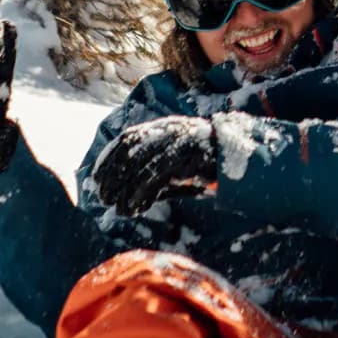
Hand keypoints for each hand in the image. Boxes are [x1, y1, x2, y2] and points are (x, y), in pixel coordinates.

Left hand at [93, 116, 223, 214]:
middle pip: (129, 150)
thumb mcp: (176, 167)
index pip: (126, 139)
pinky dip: (141, 193)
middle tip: (104, 199)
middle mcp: (168, 130)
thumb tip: (122, 196)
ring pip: (140, 163)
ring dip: (125, 189)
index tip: (95, 178)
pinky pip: (156, 174)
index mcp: (163, 128)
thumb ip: (153, 175)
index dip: (108, 158)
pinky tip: (136, 208)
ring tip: (118, 209)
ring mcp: (179, 140)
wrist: (241, 158)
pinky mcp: (188, 155)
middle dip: (112, 175)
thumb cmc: (206, 166)